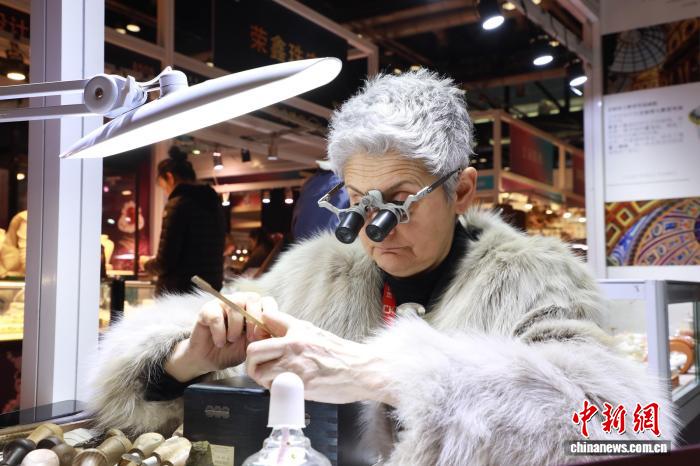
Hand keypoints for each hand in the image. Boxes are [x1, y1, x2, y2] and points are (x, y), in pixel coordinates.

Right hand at [164, 292, 277, 381]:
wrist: (210, 359)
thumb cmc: (234, 350)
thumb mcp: (253, 345)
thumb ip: (265, 336)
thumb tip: (278, 334)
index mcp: (255, 308)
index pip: (268, 302)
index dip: (268, 317)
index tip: (264, 336)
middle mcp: (240, 301)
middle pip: (252, 298)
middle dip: (253, 321)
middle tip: (250, 339)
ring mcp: (223, 303)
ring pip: (235, 305)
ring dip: (235, 327)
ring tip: (232, 340)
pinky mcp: (206, 310)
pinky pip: (216, 316)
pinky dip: (220, 332)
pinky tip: (220, 342)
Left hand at [246, 311, 393, 404]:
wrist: (361, 371)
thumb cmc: (341, 355)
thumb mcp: (315, 333)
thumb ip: (294, 330)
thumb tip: (273, 327)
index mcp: (298, 329)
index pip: (266, 319)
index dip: (257, 332)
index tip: (260, 343)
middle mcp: (293, 344)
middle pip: (254, 350)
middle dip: (252, 362)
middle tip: (259, 369)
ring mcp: (295, 365)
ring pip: (259, 372)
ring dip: (262, 379)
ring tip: (273, 381)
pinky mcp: (299, 384)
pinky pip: (274, 388)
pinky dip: (275, 390)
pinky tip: (285, 389)